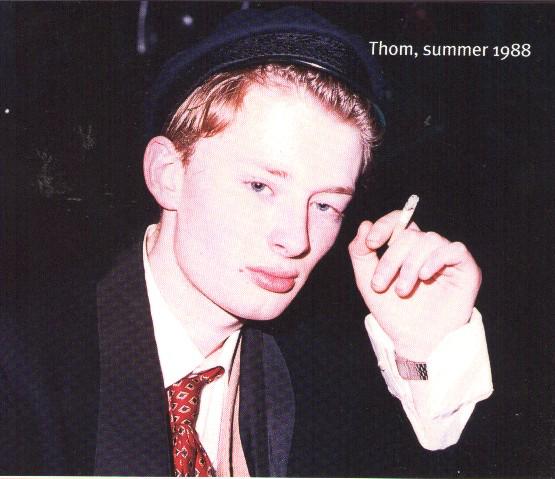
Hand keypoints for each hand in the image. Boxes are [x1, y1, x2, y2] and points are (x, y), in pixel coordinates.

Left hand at [348, 211, 481, 360]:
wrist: (414, 341)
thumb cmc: (394, 312)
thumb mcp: (368, 282)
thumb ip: (360, 254)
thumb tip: (364, 224)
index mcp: (405, 247)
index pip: (398, 220)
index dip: (384, 225)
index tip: (370, 244)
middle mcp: (427, 248)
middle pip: (409, 235)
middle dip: (391, 259)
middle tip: (380, 285)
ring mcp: (447, 257)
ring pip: (429, 240)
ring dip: (410, 265)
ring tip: (402, 291)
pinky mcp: (466, 269)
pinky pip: (455, 250)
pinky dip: (437, 260)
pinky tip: (424, 276)